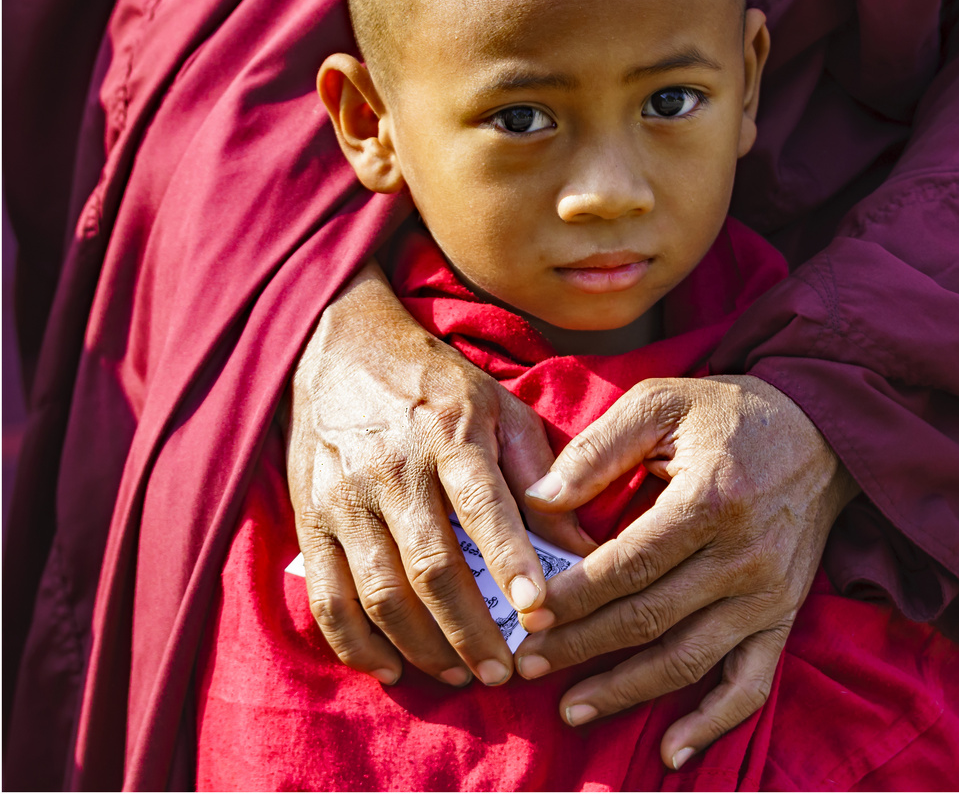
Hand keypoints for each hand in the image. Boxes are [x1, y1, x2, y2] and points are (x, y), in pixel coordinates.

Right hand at [286, 258, 595, 687]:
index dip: (510, 563)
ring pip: (380, 592)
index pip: (482, 506)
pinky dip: (357, 644)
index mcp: (450, 433)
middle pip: (431, 567)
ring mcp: (343, 496)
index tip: (538, 611)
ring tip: (462, 676)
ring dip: (423, 647)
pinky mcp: (308, 518)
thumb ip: (542, 476)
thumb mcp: (501, 408)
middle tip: (504, 673)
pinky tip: (392, 668)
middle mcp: (393, 467)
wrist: (341, 347)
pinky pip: (328, 597)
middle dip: (470, 631)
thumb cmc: (438, 384)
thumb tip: (585, 547)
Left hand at [515, 375, 858, 769]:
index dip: (575, 596)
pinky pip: (751, 682)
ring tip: (571, 708)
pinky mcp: (783, 614)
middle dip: (583, 646)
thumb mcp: (661, 403)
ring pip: (689, 658)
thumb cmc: (729, 413)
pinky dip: (713, 723)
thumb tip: (539, 501)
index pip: (629, 564)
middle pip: (650, 617)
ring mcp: (767, 593)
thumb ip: (600, 448)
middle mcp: (743, 556)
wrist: (819, 430)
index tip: (527, 615)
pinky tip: (672, 752)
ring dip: (627, 691)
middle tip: (528, 664)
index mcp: (710, 500)